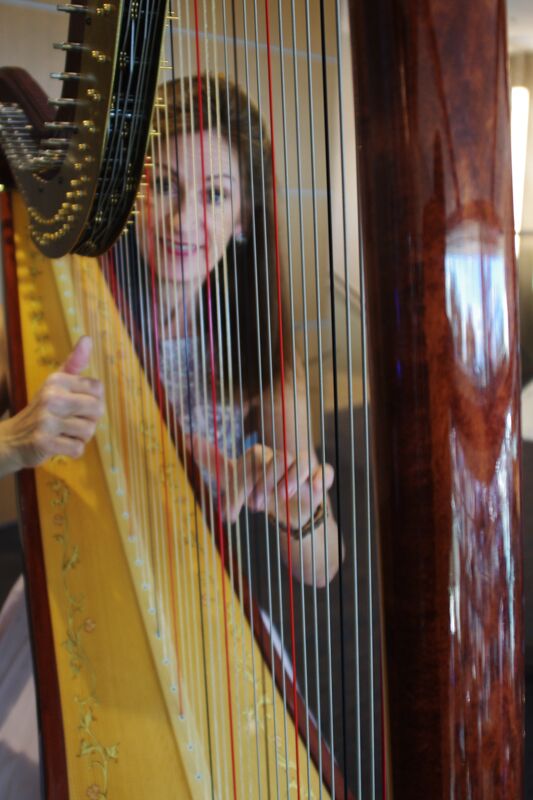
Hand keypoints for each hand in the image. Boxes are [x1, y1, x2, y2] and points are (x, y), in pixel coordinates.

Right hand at [0, 337, 103, 473]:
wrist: (12, 439)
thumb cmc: (43, 409)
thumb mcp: (56, 384)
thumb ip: (74, 363)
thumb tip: (88, 338)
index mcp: (57, 380)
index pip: (98, 389)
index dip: (93, 400)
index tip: (78, 404)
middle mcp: (51, 397)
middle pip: (97, 410)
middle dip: (90, 420)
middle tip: (72, 421)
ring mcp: (46, 420)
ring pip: (89, 431)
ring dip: (81, 436)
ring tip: (65, 432)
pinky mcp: (44, 442)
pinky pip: (78, 448)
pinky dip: (73, 450)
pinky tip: (60, 444)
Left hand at [189, 435, 333, 527]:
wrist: (285, 511)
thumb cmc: (257, 491)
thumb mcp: (233, 480)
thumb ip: (213, 461)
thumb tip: (188, 438)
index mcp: (260, 456)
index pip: (252, 462)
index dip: (243, 488)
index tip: (238, 510)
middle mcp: (282, 458)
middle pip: (277, 459)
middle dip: (267, 482)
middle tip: (258, 504)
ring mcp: (301, 467)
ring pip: (302, 461)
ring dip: (291, 480)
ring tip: (282, 496)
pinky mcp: (318, 479)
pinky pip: (325, 472)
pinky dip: (320, 479)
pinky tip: (313, 489)